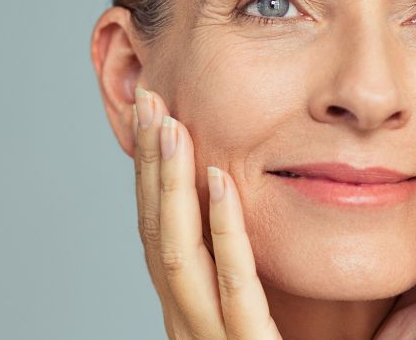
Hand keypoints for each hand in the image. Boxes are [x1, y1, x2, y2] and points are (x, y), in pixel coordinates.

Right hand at [131, 86, 281, 339]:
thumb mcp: (266, 310)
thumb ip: (255, 265)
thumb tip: (256, 202)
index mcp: (188, 309)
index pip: (157, 230)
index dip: (149, 171)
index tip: (152, 115)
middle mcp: (187, 322)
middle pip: (155, 230)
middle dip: (150, 161)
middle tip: (149, 99)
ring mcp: (212, 338)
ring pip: (178, 252)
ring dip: (171, 182)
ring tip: (170, 124)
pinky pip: (234, 286)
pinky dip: (224, 229)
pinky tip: (222, 181)